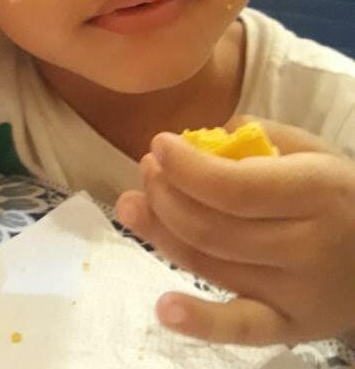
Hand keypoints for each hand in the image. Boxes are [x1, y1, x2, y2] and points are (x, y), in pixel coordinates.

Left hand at [116, 116, 354, 345]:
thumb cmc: (339, 190)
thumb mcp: (311, 148)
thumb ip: (257, 136)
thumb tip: (197, 141)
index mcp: (316, 192)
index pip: (234, 188)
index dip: (186, 168)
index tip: (159, 144)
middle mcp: (308, 246)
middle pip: (214, 228)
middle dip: (166, 195)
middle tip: (147, 169)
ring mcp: (299, 294)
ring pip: (213, 267)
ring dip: (162, 234)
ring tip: (132, 206)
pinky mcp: (293, 328)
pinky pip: (244, 331)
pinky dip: (202, 324)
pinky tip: (164, 309)